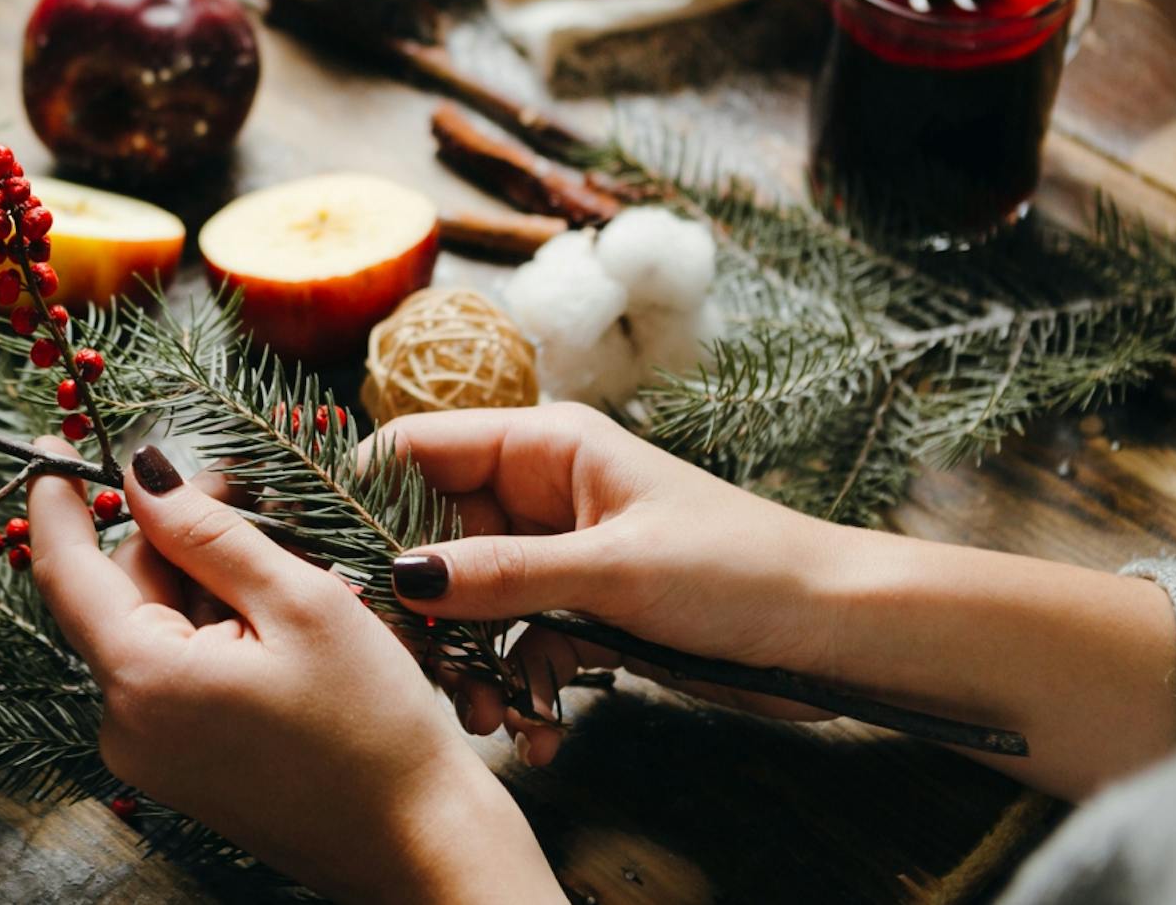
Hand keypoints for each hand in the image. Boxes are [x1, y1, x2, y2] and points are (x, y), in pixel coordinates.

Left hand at [27, 439, 563, 902]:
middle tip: (251, 493)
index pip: (63, 570)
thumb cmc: (373, 727)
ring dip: (204, 584)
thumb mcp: (299, 603)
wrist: (418, 844)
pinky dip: (212, 630)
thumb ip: (209, 531)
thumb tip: (142, 473)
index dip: (57, 498)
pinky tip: (278, 628)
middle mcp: (124, 724)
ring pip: (151, 627)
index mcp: (141, 680)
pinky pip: (172, 670)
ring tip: (289, 575)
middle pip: (119, 593)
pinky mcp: (177, 766)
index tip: (53, 444)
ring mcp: (148, 752)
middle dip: (173, 536)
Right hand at [375, 403, 836, 765]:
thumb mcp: (612, 570)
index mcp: (544, 447)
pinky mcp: (577, 610)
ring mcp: (556, 555)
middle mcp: (539, 494)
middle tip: (415, 666)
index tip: (339, 569)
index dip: (367, 500)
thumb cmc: (742, 571)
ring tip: (487, 713)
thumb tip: (399, 575)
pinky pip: (511, 643)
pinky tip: (533, 727)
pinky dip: (512, 684)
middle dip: (420, 607)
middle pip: (431, 536)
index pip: (419, 450)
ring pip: (467, 601)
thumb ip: (502, 575)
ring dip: (467, 661)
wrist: (836, 634)